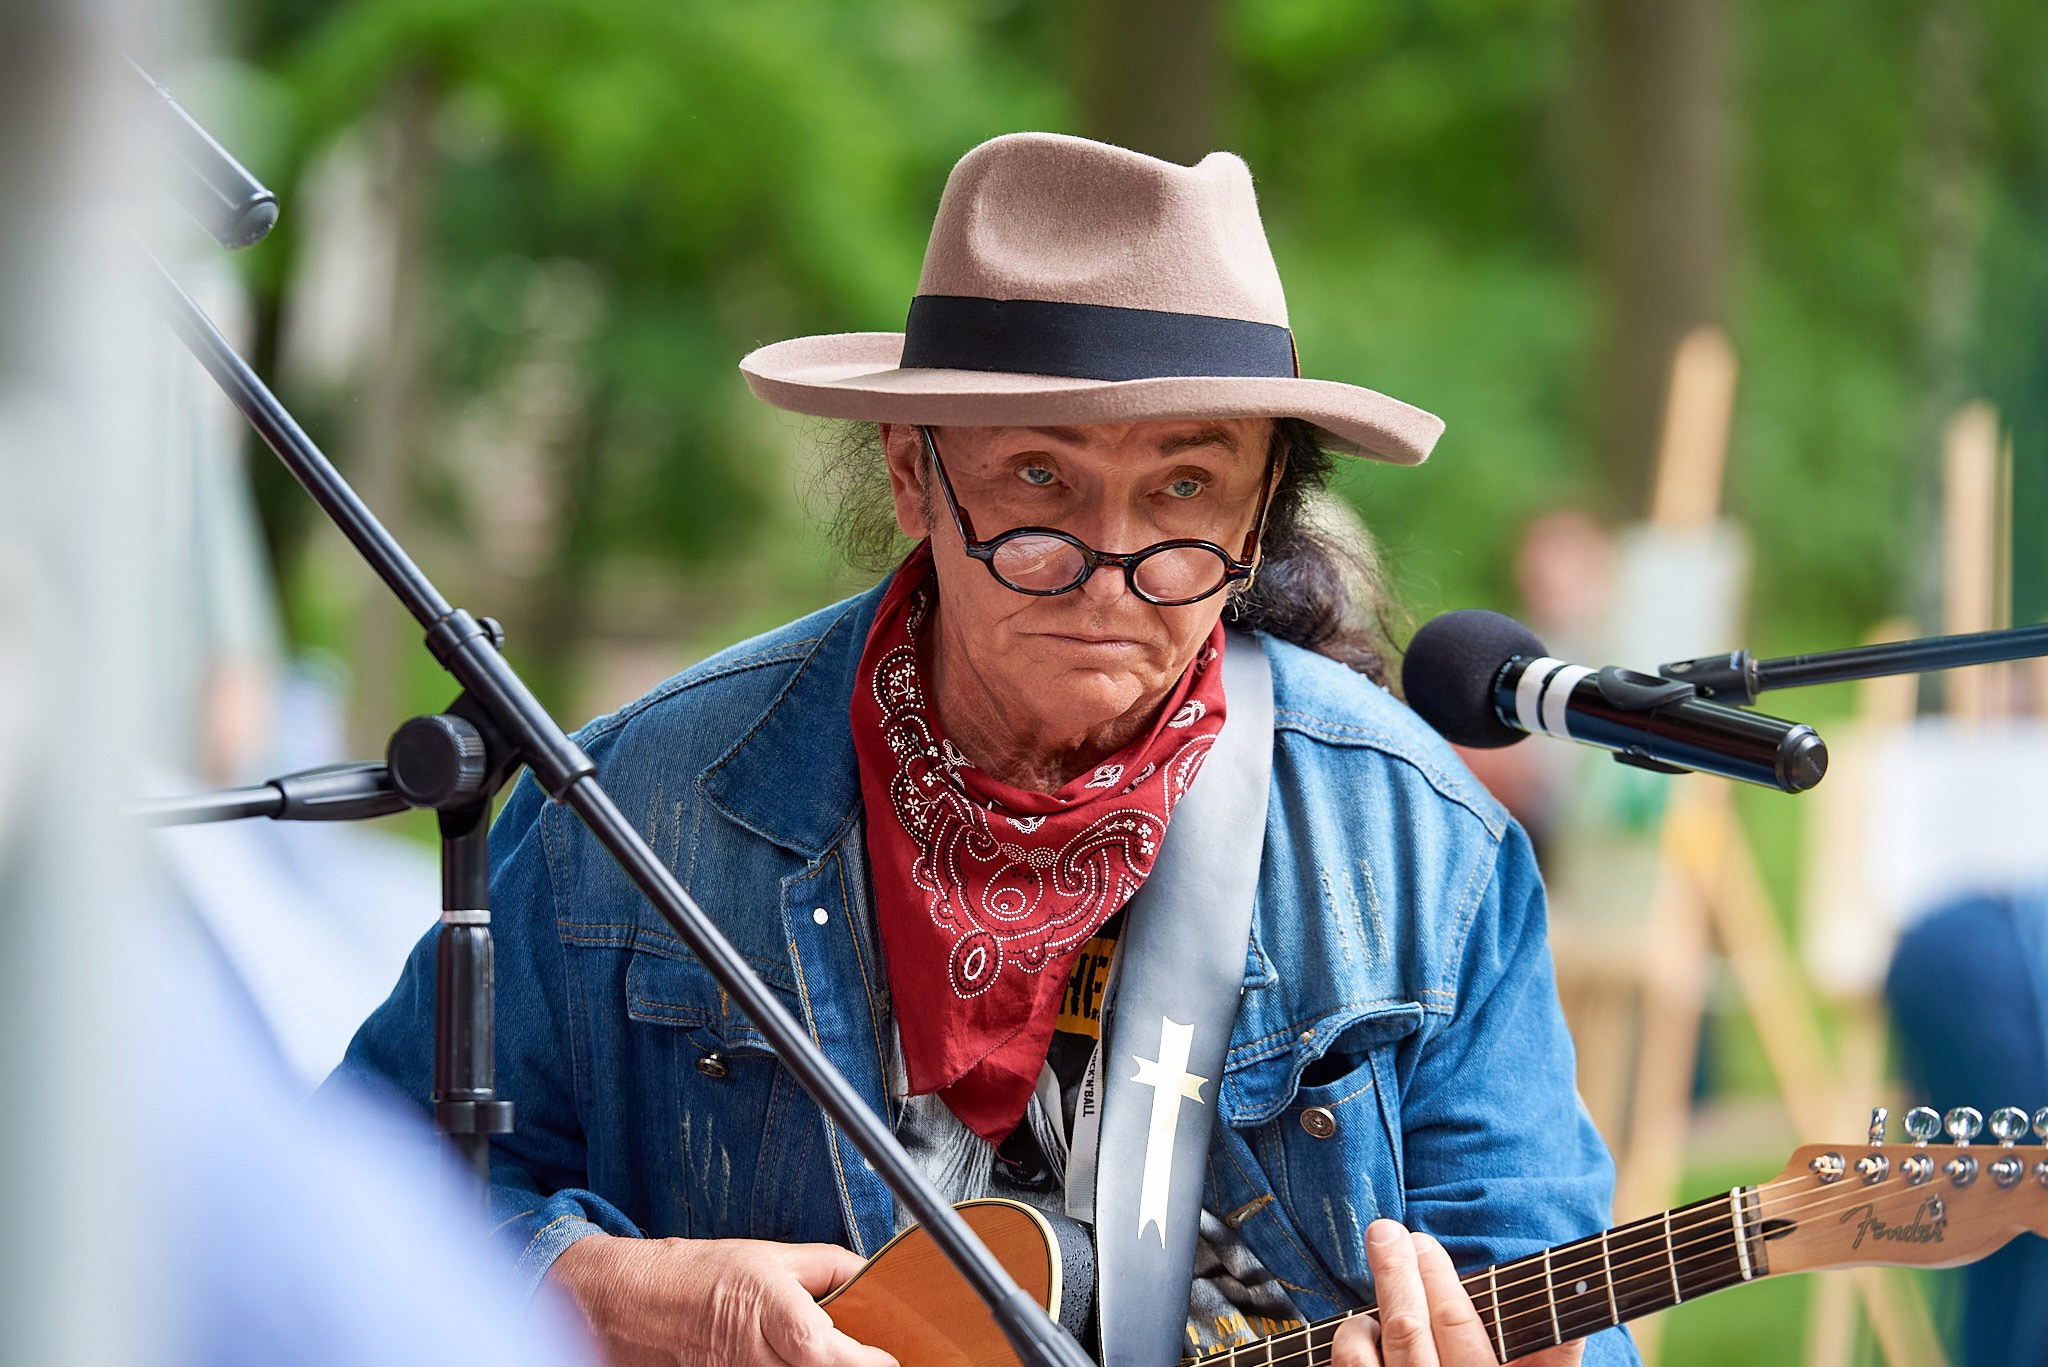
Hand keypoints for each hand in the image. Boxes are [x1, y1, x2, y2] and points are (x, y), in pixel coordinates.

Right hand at [549, 1233, 897, 1366]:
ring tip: (820, 1359)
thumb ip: (827, 1267)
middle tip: (866, 1361)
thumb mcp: (768, 1255)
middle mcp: (750, 1356)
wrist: (623, 1304)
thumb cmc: (692, 1276)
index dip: (865, 1362)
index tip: (887, 1358)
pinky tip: (788, 1366)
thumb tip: (873, 1276)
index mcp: (767, 1310)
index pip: (826, 1352)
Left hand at [1331, 1219, 1584, 1366]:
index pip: (1458, 1328)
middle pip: (1409, 1331)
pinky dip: (1350, 1346)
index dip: (1437, 1279)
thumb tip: (1574, 1322)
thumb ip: (1552, 1363)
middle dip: (1396, 1274)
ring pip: (1371, 1355)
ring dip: (1368, 1311)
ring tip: (1374, 1287)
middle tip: (1386, 1233)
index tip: (1424, 1244)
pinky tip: (1361, 1329)